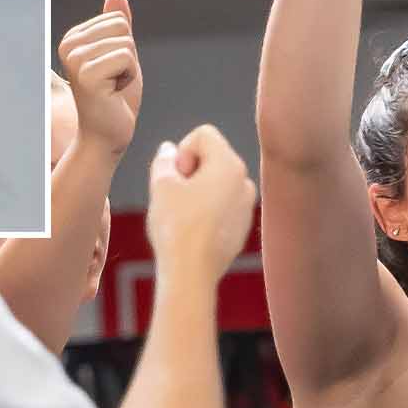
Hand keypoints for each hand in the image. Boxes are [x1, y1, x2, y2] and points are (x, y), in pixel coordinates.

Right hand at [57, 0, 142, 157]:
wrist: (107, 135)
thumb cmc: (115, 98)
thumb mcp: (120, 55)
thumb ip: (118, 27)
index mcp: (73, 38)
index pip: (117, 20)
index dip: (125, 47)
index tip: (112, 71)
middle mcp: (68, 46)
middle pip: (122, 28)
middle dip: (129, 56)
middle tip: (114, 81)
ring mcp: (75, 60)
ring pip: (126, 44)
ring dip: (129, 69)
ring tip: (113, 87)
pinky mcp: (86, 75)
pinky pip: (127, 58)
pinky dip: (130, 77)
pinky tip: (114, 93)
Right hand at [144, 126, 256, 279]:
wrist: (190, 273)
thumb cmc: (176, 228)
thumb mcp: (161, 185)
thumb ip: (164, 160)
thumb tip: (169, 150)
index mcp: (229, 164)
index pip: (203, 135)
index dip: (182, 152)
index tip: (174, 178)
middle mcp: (245, 181)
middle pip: (212, 158)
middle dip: (190, 170)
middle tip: (174, 196)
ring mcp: (247, 206)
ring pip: (217, 184)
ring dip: (198, 191)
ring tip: (182, 215)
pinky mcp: (242, 228)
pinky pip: (223, 207)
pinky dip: (207, 211)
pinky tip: (192, 230)